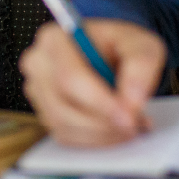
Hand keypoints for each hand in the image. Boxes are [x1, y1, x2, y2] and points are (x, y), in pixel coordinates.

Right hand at [19, 19, 165, 146]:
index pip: (70, 78)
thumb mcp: (141, 44)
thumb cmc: (120, 46)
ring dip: (101, 134)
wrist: (111, 55)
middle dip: (103, 123)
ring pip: (65, 126)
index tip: (128, 118)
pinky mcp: (45, 114)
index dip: (100, 103)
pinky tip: (114, 129)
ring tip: (130, 126)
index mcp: (55, 39)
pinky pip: (66, 136)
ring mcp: (38, 92)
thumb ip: (141, 66)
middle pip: (64, 107)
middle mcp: (39, 65)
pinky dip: (94, 139)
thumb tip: (132, 101)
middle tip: (135, 126)